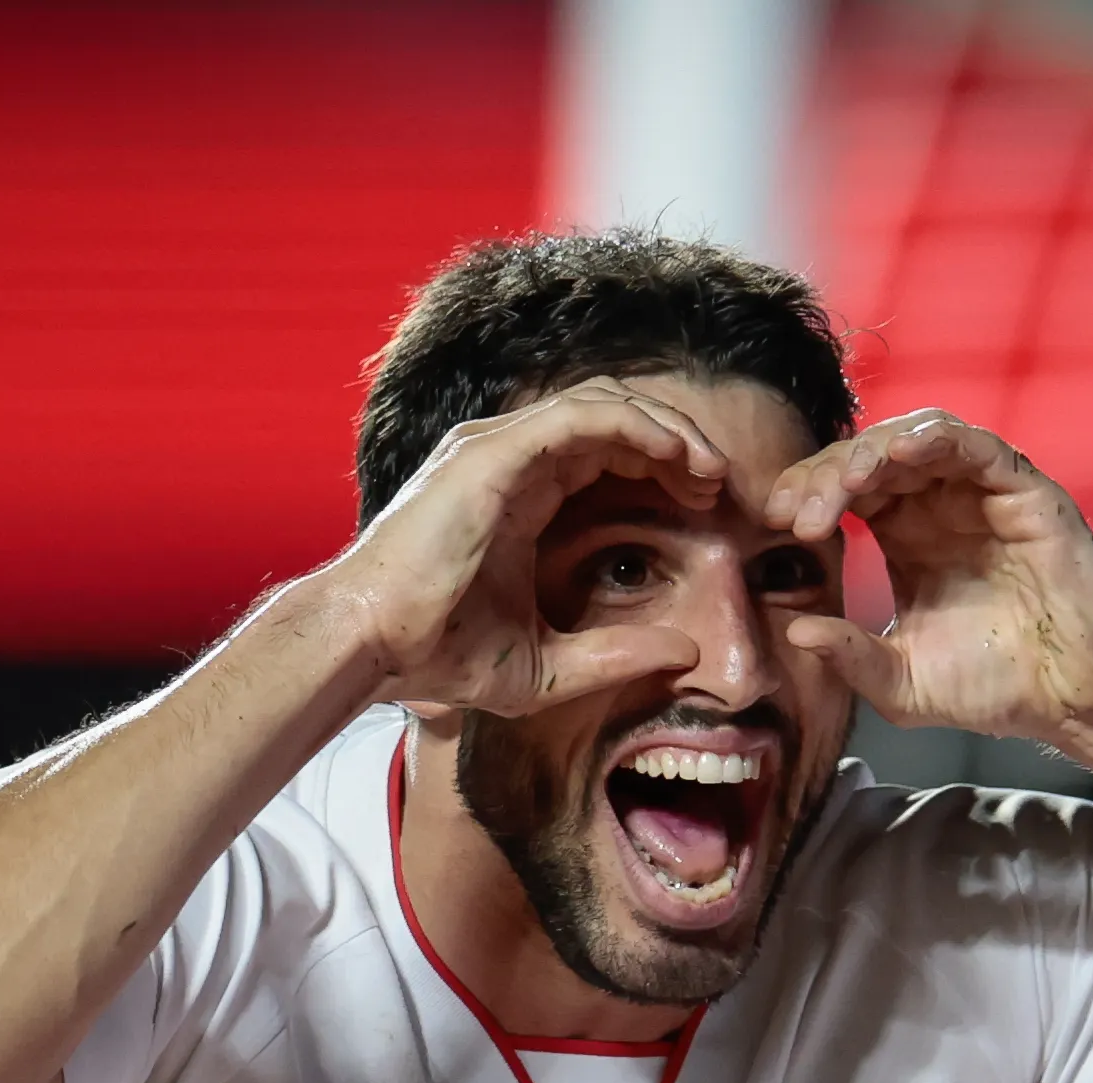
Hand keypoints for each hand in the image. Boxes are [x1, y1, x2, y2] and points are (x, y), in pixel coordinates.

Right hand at [327, 378, 727, 714]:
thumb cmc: (437, 657)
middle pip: (613, 420)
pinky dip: (636, 427)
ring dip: (665, 429)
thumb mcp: (548, 668)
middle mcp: (510, 461)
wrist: (372, 646)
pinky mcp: (493, 452)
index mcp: (520, 498)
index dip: (662, 470)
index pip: (606, 455)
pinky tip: (675, 458)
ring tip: (708, 470)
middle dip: (675, 444)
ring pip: (604, 405)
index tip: (709, 508)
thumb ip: (615, 656)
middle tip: (721, 485)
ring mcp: (499, 449)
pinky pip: (582, 415)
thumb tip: (686, 655)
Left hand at [764, 411, 1092, 745]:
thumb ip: (851, 658)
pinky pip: (976, 447)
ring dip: (872, 452)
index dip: (809, 492)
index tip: (776, 523)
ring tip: (842, 484)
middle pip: (871, 456)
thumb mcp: (902, 683)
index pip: (845, 489)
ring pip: (918, 438)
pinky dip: (936, 440)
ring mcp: (983, 494)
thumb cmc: (995, 687)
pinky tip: (899, 456)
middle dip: (827, 474)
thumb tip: (794, 632)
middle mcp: (940, 503)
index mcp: (905, 533)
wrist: (1074, 700)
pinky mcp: (1025, 493)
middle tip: (796, 513)